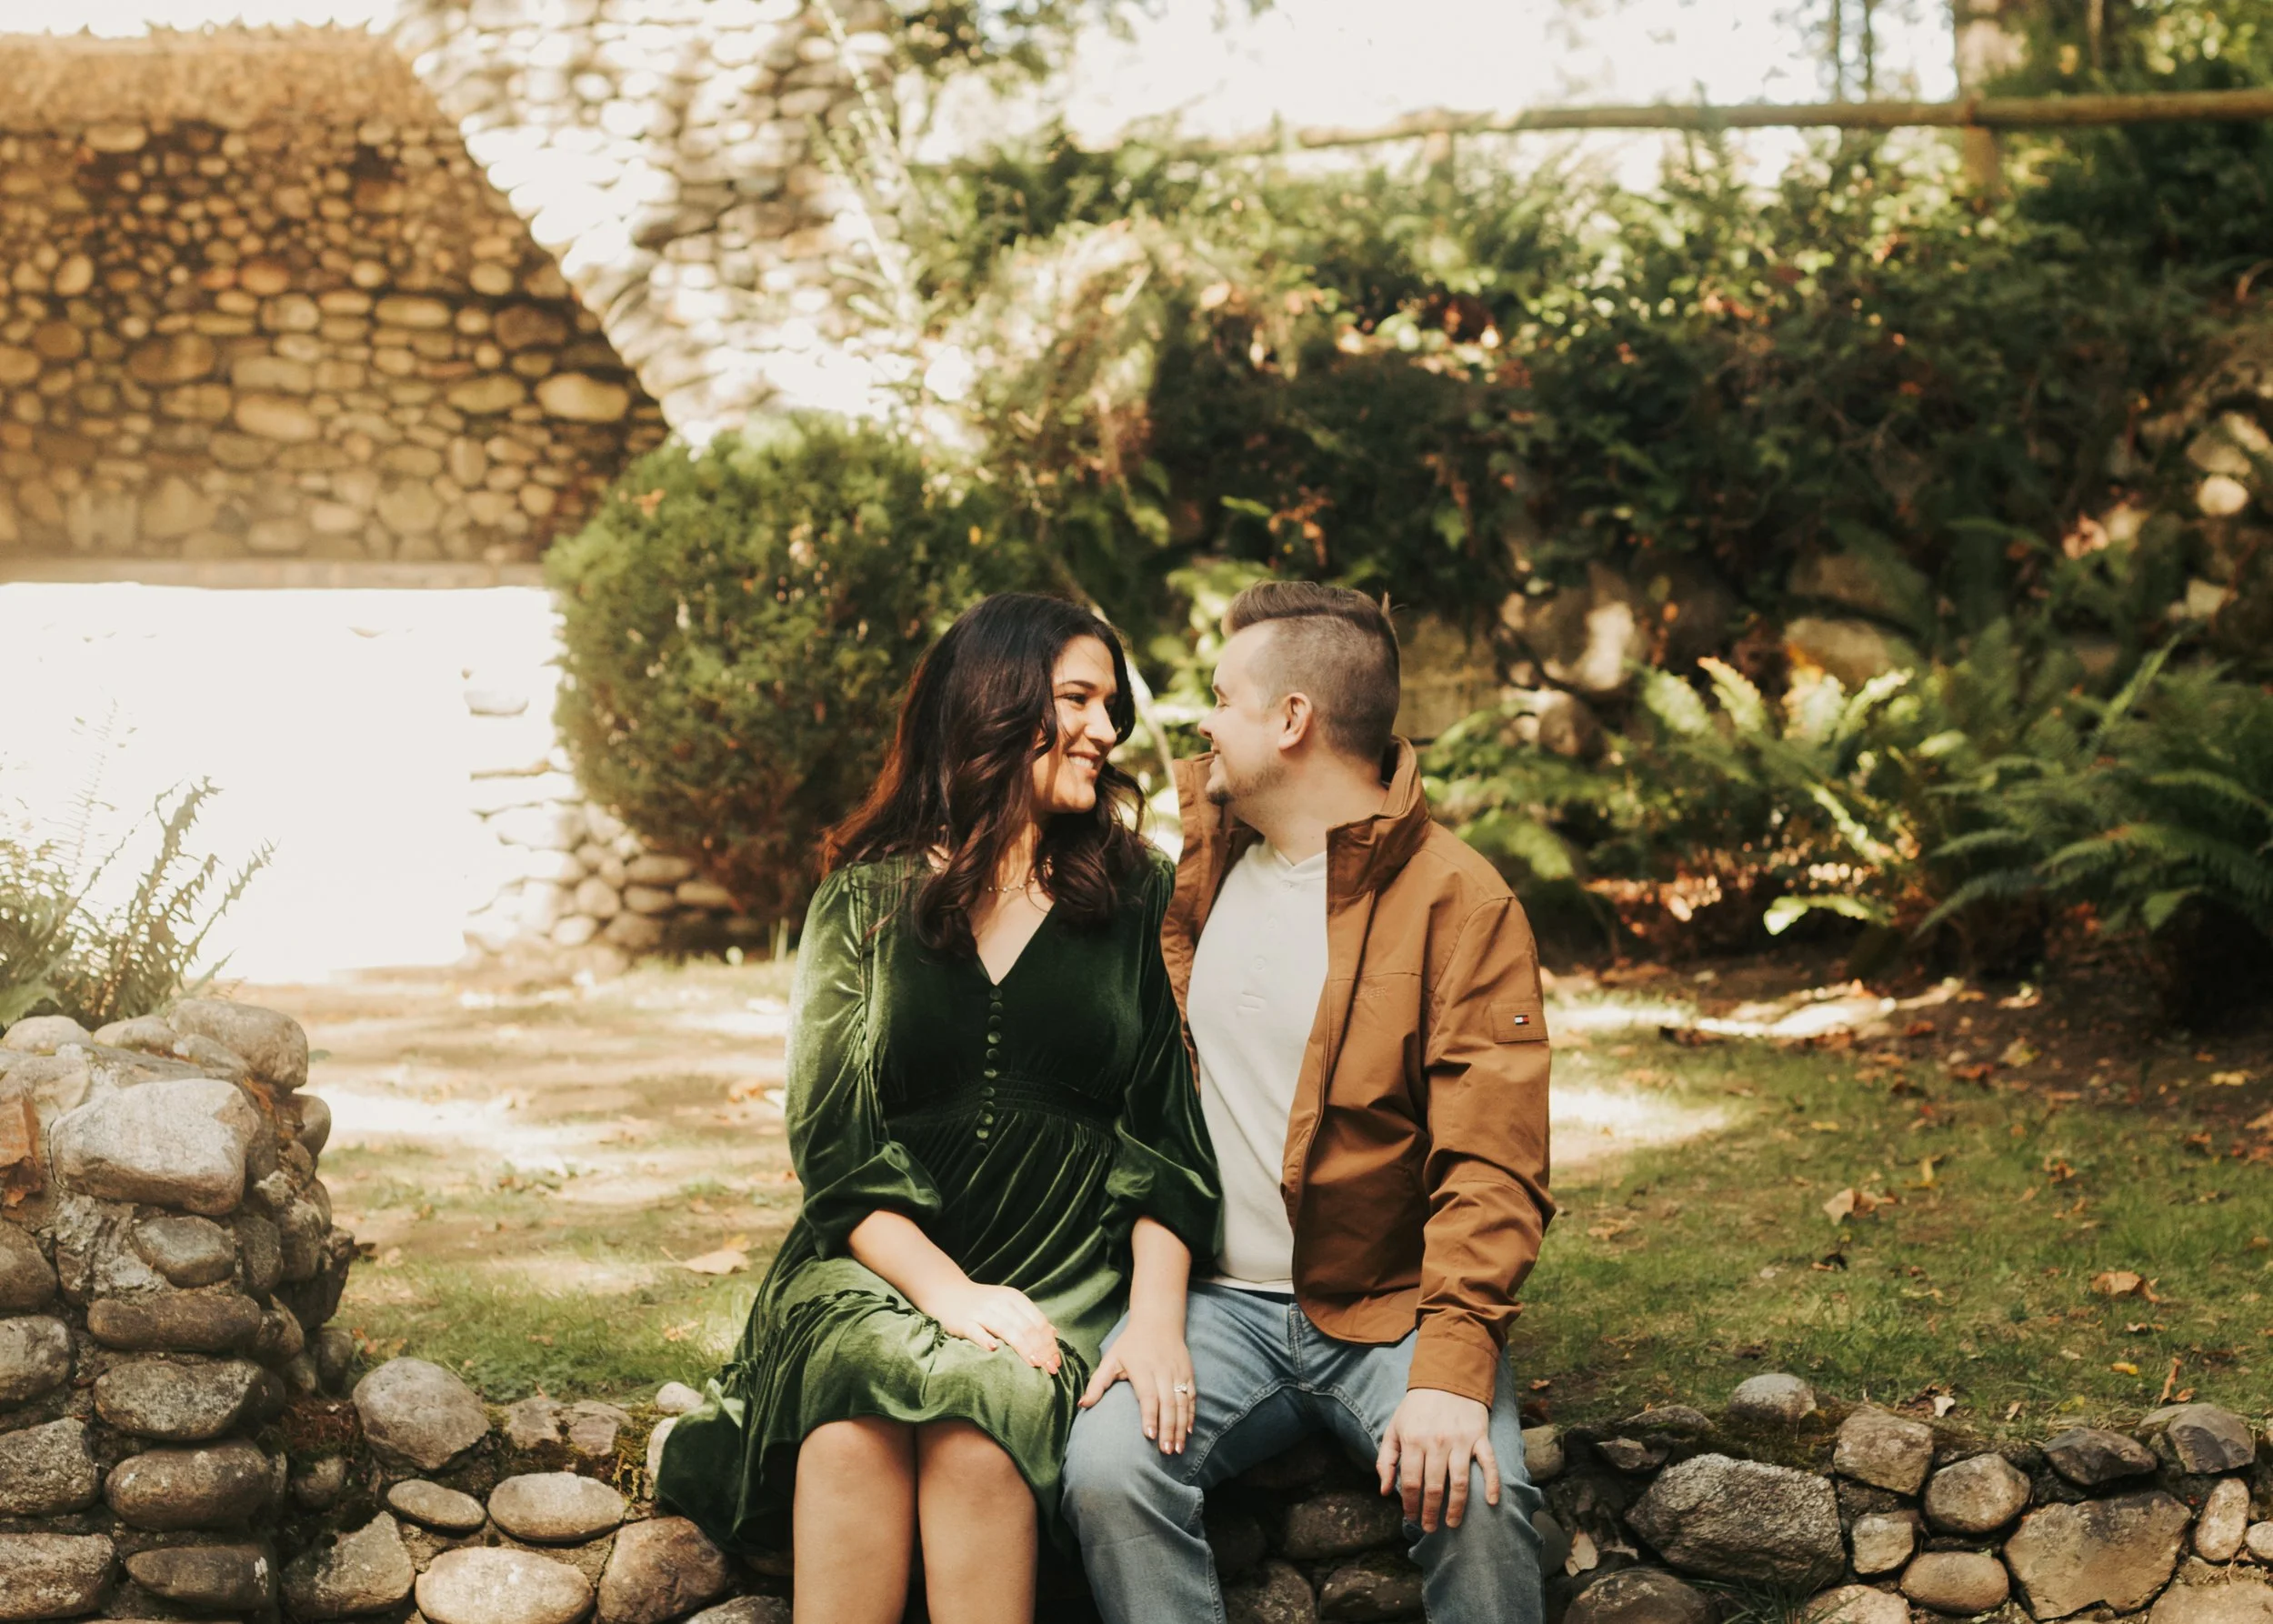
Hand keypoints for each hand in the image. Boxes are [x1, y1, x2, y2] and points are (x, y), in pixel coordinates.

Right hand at [927, 1282, 1061, 1374]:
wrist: (950, 1292)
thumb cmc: (984, 1303)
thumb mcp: (1010, 1304)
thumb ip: (1030, 1317)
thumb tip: (1054, 1333)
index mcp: (1014, 1298)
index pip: (1037, 1321)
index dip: (1049, 1342)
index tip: (1056, 1361)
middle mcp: (1000, 1303)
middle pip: (1026, 1327)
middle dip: (1041, 1349)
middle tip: (1050, 1368)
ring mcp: (982, 1312)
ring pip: (1006, 1329)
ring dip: (1022, 1347)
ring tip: (1034, 1363)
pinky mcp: (964, 1322)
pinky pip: (976, 1331)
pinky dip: (985, 1340)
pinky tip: (994, 1350)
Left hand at [1077, 1314, 1195, 1454]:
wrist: (1158, 1320)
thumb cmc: (1130, 1343)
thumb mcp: (1111, 1359)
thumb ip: (1097, 1383)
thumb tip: (1082, 1405)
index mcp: (1142, 1368)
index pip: (1148, 1395)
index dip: (1150, 1416)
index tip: (1150, 1436)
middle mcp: (1162, 1371)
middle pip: (1167, 1403)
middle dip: (1168, 1429)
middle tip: (1166, 1451)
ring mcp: (1177, 1372)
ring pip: (1182, 1403)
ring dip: (1180, 1427)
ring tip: (1177, 1448)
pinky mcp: (1188, 1372)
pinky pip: (1191, 1396)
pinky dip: (1191, 1415)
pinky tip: (1188, 1431)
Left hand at [1376, 1388, 1499, 1532]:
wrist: (1447, 1378)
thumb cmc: (1417, 1407)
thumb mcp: (1395, 1428)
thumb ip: (1386, 1459)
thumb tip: (1385, 1491)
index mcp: (1413, 1440)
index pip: (1411, 1482)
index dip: (1410, 1504)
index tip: (1411, 1518)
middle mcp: (1437, 1443)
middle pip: (1433, 1487)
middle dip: (1430, 1512)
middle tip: (1429, 1528)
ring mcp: (1460, 1441)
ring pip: (1459, 1483)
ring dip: (1456, 1508)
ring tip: (1452, 1524)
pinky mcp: (1480, 1437)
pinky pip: (1489, 1464)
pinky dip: (1493, 1484)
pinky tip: (1491, 1502)